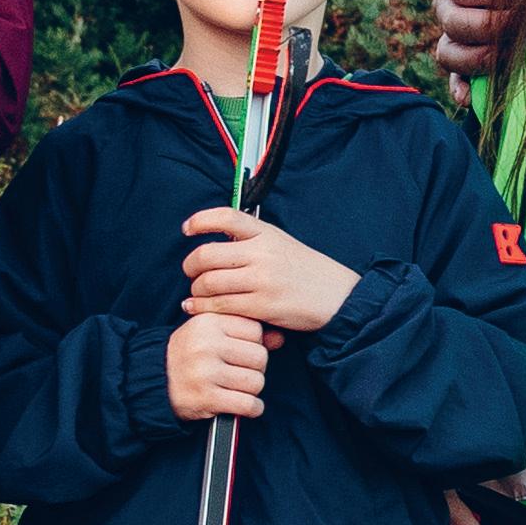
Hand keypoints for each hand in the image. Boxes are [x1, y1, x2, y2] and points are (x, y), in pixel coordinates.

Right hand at [167, 312, 270, 422]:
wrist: (153, 381)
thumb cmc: (187, 354)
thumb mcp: (210, 333)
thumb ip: (244, 331)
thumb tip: (279, 338)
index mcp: (209, 322)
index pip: (255, 330)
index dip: (253, 343)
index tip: (240, 352)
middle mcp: (207, 345)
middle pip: (260, 357)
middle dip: (255, 368)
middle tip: (240, 373)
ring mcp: (206, 372)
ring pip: (256, 381)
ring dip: (252, 390)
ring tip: (238, 388)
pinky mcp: (206, 398)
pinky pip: (247, 404)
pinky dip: (252, 408)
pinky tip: (244, 405)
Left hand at [182, 208, 358, 333]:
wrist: (338, 297)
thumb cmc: (307, 271)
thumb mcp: (282, 244)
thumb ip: (253, 240)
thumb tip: (217, 240)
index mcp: (266, 233)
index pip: (226, 217)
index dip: (200, 221)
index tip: (187, 229)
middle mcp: (262, 253)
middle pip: (207, 254)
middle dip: (190, 265)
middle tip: (190, 271)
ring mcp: (262, 280)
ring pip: (209, 282)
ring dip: (196, 289)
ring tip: (197, 293)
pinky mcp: (262, 306)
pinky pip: (221, 305)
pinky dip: (203, 307)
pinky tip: (198, 308)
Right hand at [430, 0, 515, 100]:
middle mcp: (445, 1)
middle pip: (453, 23)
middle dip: (493, 26)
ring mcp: (452, 31)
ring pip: (449, 54)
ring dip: (480, 58)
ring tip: (511, 52)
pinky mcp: (466, 54)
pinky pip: (454, 78)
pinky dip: (461, 89)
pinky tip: (472, 98)